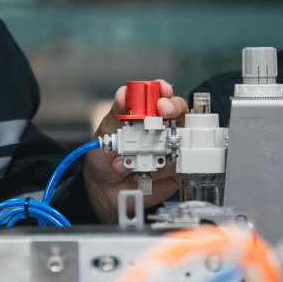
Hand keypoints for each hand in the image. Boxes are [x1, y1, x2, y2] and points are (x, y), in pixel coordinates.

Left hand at [83, 79, 188, 223]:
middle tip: (163, 112)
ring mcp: (171, 150)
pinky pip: (175, 166)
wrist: (102, 190)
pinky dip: (158, 169)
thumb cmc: (105, 158)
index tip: (161, 92)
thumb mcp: (106, 133)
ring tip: (130, 157)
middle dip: (173, 110)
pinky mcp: (175, 171)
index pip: (162, 97)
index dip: (164, 92)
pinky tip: (141, 173)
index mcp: (146, 115)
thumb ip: (117, 114)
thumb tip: (123, 93)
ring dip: (155, 148)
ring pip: (179, 140)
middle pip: (180, 114)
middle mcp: (162, 130)